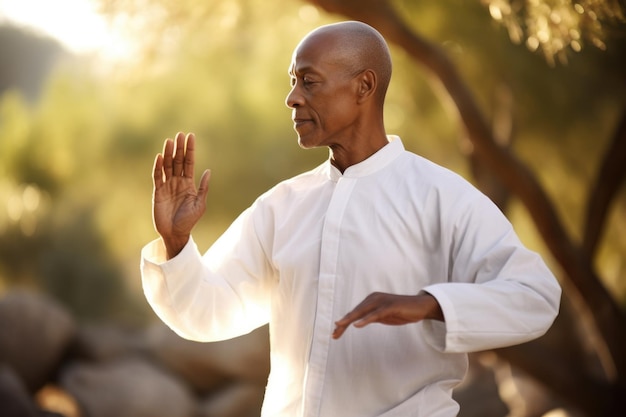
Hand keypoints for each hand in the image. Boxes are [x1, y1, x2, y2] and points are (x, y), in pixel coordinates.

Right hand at [152, 132, 210, 258]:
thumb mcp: (200, 204)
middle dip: (179, 148)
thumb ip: (203, 188)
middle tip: (180, 134)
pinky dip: (158, 167)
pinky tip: (160, 157)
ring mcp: (167, 186)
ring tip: (170, 141)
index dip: (190, 150)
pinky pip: (157, 177)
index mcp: (189, 183)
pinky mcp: (157, 192)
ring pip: (167, 166)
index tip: (191, 137)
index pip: (189, 163)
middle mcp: (177, 182)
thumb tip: (208, 171)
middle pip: (178, 161)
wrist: (176, 233)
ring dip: (169, 154)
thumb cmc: (189, 220)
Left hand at [332, 292, 443, 338]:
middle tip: (334, 334)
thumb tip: (358, 322)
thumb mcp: (383, 316)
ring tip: (339, 326)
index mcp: (371, 300)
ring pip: (362, 312)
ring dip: (349, 320)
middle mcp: (374, 298)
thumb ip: (372, 316)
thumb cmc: (402, 311)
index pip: (355, 312)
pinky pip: (375, 314)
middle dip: (343, 323)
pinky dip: (365, 320)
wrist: (420, 307)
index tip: (335, 333)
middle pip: (355, 312)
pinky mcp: (389, 306)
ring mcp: (381, 301)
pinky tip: (357, 325)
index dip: (344, 322)